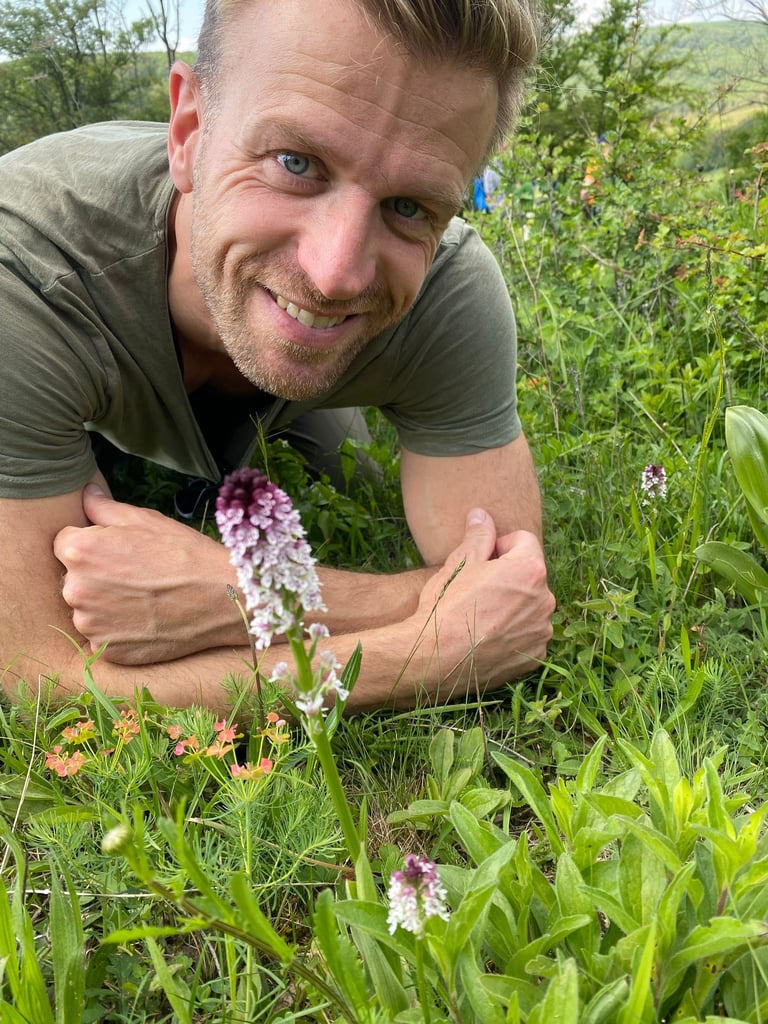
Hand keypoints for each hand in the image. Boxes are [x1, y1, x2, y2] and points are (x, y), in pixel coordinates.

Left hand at [53, 484, 240, 663]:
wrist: (220, 598)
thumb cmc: (184, 553)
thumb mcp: (145, 520)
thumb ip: (104, 508)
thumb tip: (87, 494)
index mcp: (79, 551)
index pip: (64, 543)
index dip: (92, 543)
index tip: (118, 551)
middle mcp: (76, 590)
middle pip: (73, 579)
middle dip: (95, 575)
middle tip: (135, 575)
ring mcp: (91, 625)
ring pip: (87, 610)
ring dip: (105, 605)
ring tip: (143, 598)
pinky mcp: (107, 651)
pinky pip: (103, 636)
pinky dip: (119, 630)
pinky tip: (145, 618)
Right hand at [414, 508, 554, 688]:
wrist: (435, 659)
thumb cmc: (446, 607)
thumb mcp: (459, 564)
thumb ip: (478, 536)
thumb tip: (481, 515)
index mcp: (530, 570)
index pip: (523, 540)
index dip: (498, 546)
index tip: (480, 561)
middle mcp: (545, 600)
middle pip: (529, 574)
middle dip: (508, 576)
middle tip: (476, 589)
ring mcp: (541, 631)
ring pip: (529, 605)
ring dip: (513, 604)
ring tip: (480, 614)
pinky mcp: (534, 656)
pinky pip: (528, 635)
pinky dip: (513, 633)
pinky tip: (486, 636)